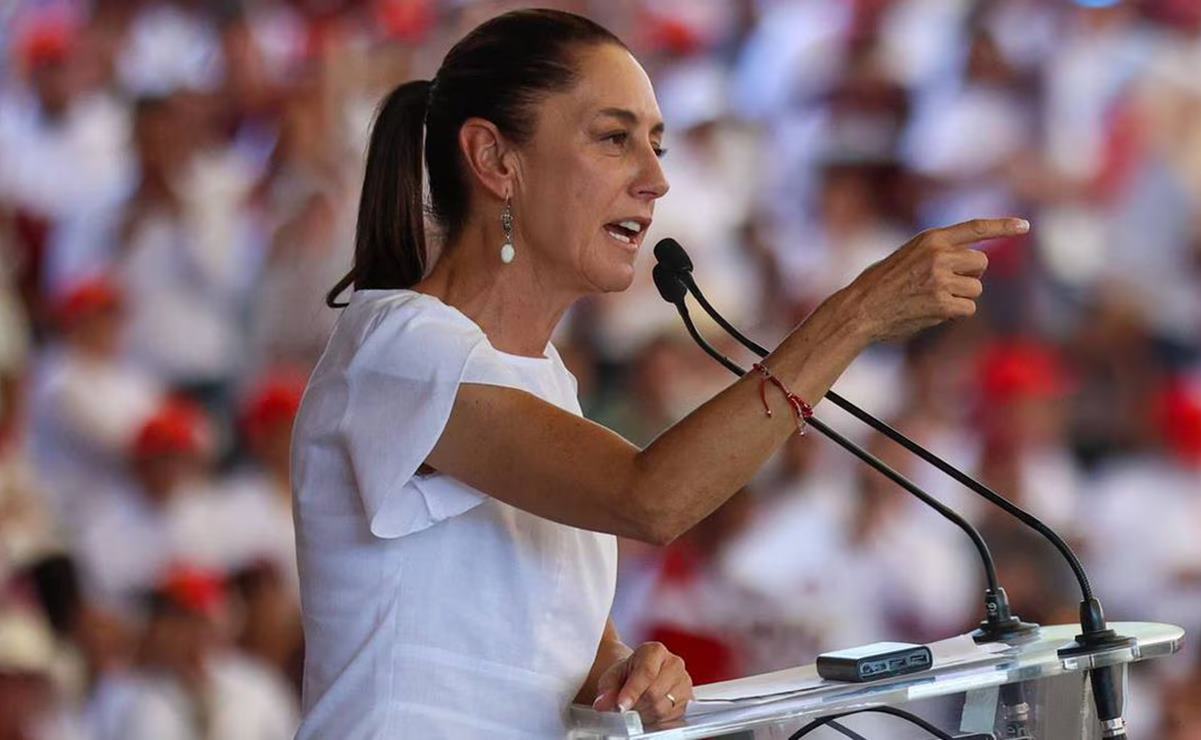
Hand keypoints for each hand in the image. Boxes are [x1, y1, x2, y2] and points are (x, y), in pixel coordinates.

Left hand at [591, 641, 692, 723]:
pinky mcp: (689, 701)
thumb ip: (607, 690)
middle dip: (636, 705)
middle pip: (654, 694)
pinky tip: (649, 712)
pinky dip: (656, 720)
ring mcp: (684, 683)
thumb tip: (603, 704)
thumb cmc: (626, 675)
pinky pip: (671, 719)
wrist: (639, 678)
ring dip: (645, 714)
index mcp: (655, 651)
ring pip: (662, 709)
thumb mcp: (611, 677)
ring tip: (637, 707)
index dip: (632, 691)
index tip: (621, 706)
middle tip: (626, 707)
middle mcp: (674, 664)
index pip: (646, 672)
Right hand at [844, 217, 1028, 342]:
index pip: (975, 228)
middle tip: (947, 285)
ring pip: (975, 289)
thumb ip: (937, 253)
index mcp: (930, 238)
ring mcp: (940, 279)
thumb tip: (972, 266)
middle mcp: (938, 255)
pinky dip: (955, 314)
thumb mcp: (907, 255)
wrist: (859, 309)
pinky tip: (932, 312)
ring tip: (931, 300)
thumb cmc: (880, 284)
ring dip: (961, 297)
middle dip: (970, 276)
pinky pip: (968, 309)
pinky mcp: (942, 304)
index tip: (1024, 226)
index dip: (1002, 226)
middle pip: (982, 264)